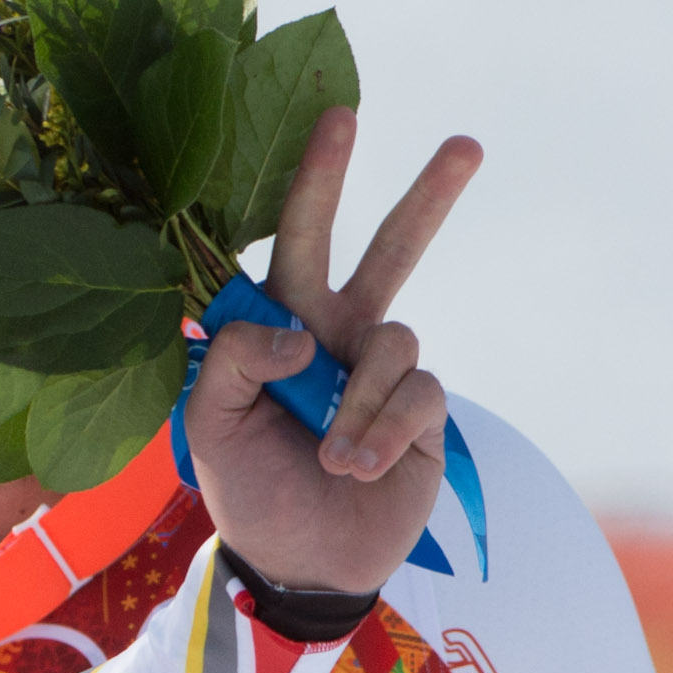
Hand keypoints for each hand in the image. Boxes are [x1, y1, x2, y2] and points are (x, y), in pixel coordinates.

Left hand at [186, 110, 475, 595]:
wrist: (298, 558)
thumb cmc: (245, 485)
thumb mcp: (208, 424)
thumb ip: (231, 363)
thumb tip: (296, 330)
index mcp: (276, 326)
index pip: (291, 242)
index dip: (312, 180)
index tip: (340, 115)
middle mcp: (335, 332)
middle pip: (386, 249)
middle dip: (423, 198)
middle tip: (463, 146)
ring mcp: (380, 368)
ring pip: (395, 341)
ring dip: (358, 404)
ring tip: (331, 457)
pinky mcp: (421, 407)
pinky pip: (417, 392)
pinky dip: (384, 430)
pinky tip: (357, 465)